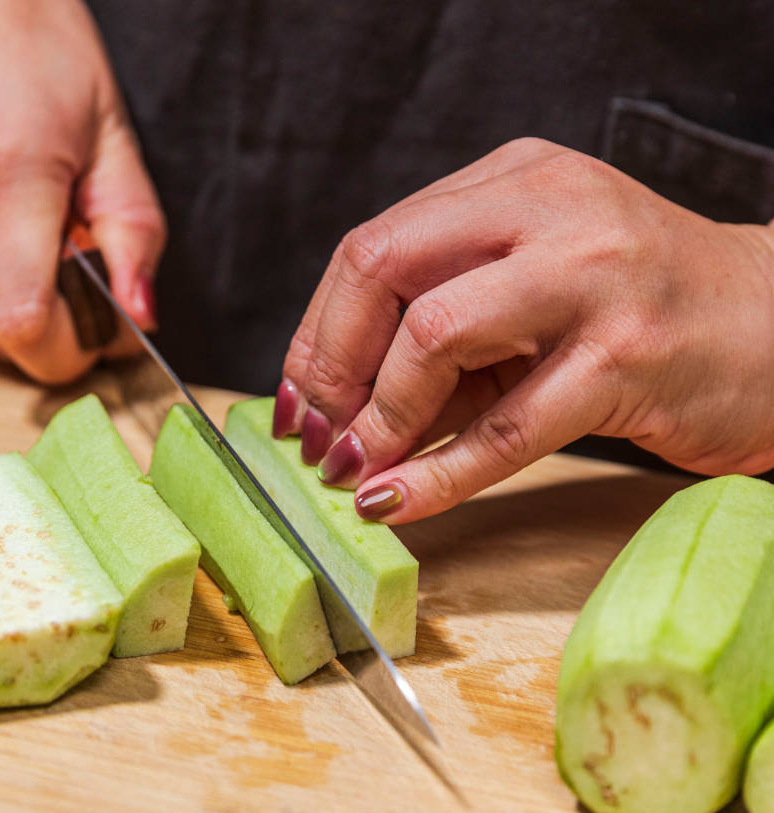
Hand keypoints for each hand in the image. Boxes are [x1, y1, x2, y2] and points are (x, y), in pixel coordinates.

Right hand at [0, 0, 164, 382]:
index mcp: (7, 178)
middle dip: (54, 320)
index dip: (72, 350)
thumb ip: (134, 234)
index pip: (26, 326)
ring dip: (14, 285)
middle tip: (76, 259)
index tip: (103, 330)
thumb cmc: (24, 34)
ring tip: (28, 213)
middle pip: (4, 331)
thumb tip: (141, 314)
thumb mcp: (111, 131)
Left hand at [276, 138, 773, 521]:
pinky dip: (437, 475)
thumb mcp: (530, 294)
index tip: (298, 399)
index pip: (374, 245)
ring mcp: (591, 277)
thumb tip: (341, 412)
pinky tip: (397, 504)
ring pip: (435, 338)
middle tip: (316, 437)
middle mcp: (548, 209)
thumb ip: (444, 336)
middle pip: (384, 269)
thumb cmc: (639, 312)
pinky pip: (504, 428)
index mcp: (514, 182)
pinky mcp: (626, 357)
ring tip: (355, 473)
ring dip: (377, 421)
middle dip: (329, 366)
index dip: (317, 331)